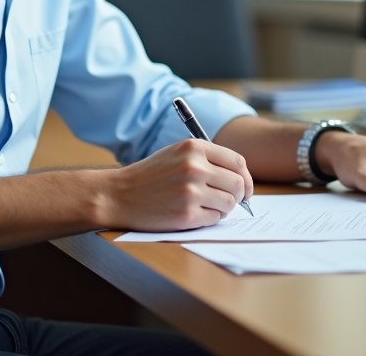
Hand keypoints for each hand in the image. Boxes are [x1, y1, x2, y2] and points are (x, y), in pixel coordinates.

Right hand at [101, 139, 253, 231]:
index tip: (244, 188)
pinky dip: (209, 218)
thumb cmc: (151, 175)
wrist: (119, 194)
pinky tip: (193, 214)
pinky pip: (215, 219)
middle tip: (229, 201)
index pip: (238, 162)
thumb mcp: (177, 154)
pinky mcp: (186, 214)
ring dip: (223, 208)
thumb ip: (208, 160)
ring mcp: (190, 191)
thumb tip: (241, 178)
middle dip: (238, 196)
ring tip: (206, 206)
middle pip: (238, 184)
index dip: (245, 178)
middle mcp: (195, 167)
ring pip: (229, 203)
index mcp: (194, 147)